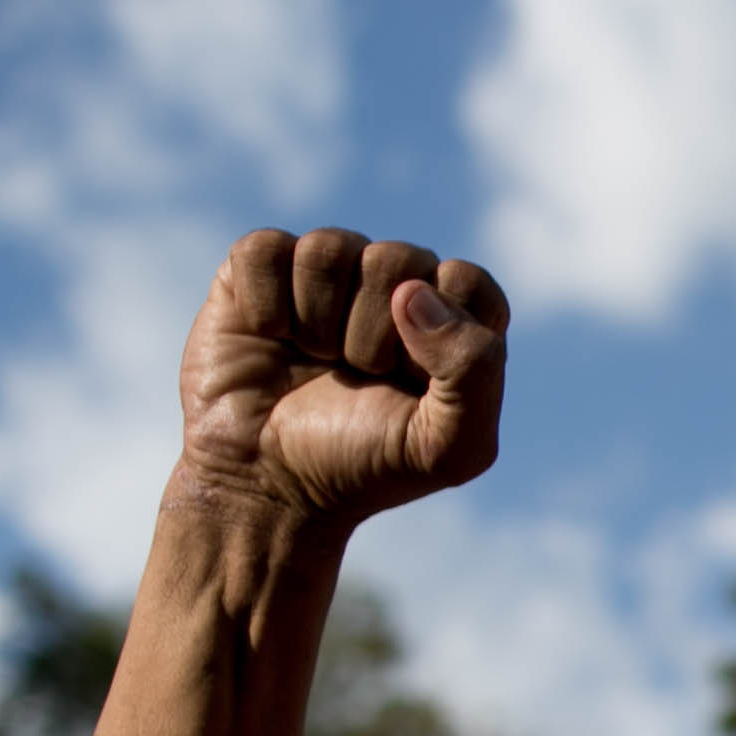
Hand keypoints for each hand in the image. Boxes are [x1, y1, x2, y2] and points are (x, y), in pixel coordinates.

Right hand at [176, 228, 508, 531]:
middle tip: (356, 377)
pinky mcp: (262, 268)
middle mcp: (393, 286)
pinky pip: (266, 249)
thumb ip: (473, 370)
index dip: (438, 334)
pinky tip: (269, 338)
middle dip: (372, 334)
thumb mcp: (449, 448)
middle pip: (397, 260)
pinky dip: (265, 304)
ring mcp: (328, 273)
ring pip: (329, 248)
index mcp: (450, 321)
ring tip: (314, 360)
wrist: (267, 487)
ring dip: (317, 321)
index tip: (411, 384)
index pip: (466, 282)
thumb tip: (412, 292)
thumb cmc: (363, 466)